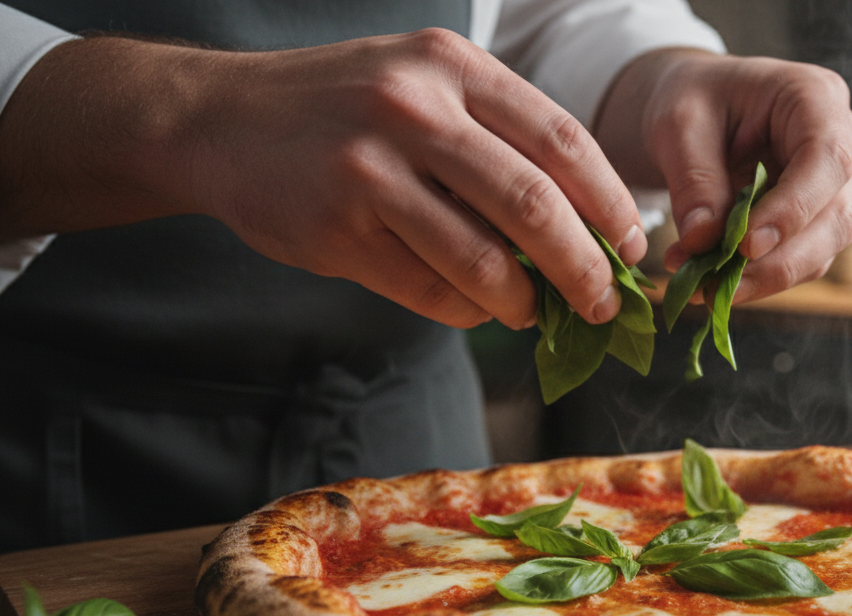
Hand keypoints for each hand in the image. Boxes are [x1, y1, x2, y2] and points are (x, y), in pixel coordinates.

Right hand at [0, 30, 646, 328]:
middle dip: (583, 268)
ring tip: (534, 313)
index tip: (632, 248)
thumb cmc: (343, 107)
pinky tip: (474, 309)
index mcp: (452, 67)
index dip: (610, 204)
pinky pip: (426, 288)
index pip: (563, 140)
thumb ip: (496, 138)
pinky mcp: (336, 227)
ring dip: (523, 301)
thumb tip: (582, 226)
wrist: (219, 120)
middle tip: (601, 304)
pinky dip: (464, 309)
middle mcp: (414, 108)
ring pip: (481, 258)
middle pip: (534, 204)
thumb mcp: (420, 84)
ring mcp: (370, 169)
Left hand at [595, 50, 851, 305]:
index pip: (828, 160)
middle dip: (777, 259)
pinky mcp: (819, 223)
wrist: (696, 112)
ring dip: (764, 278)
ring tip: (702, 288)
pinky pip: (800, 262)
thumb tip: (702, 242)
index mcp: (817, 98)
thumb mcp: (678, 125)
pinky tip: (711, 285)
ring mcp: (838, 188)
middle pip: (835, 217)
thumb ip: (694, 180)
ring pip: (822, 250)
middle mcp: (844, 144)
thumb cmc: (693, 100)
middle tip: (715, 283)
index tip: (746, 246)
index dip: (793, 209)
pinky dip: (757, 280)